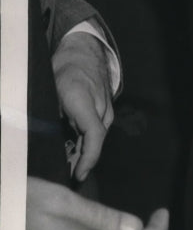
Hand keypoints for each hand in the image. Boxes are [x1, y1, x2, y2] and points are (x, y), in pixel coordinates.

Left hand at [51, 31, 112, 181]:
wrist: (83, 51)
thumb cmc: (64, 70)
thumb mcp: (51, 92)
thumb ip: (53, 118)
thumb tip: (47, 144)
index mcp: (83, 100)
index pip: (94, 134)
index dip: (88, 157)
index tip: (79, 174)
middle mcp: (100, 106)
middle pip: (95, 140)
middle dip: (83, 161)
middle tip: (67, 178)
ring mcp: (106, 107)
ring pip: (97, 136)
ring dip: (85, 151)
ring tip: (69, 166)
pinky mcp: (107, 109)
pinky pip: (98, 129)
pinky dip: (88, 141)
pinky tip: (76, 149)